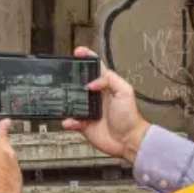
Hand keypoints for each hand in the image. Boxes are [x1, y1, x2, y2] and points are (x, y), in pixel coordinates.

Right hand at [62, 47, 150, 163]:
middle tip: (64, 75)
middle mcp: (96, 97)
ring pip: (72, 102)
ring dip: (67, 101)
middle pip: (80, 82)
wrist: (127, 140)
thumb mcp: (125, 91)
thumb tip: (92, 82)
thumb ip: (110, 81)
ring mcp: (89, 111)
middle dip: (71, 78)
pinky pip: (72, 121)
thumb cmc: (130, 117)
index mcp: (106, 86)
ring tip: (64, 100)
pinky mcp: (84, 124)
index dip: (87, 58)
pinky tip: (70, 120)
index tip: (78, 52)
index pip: (95, 68)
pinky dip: (69, 121)